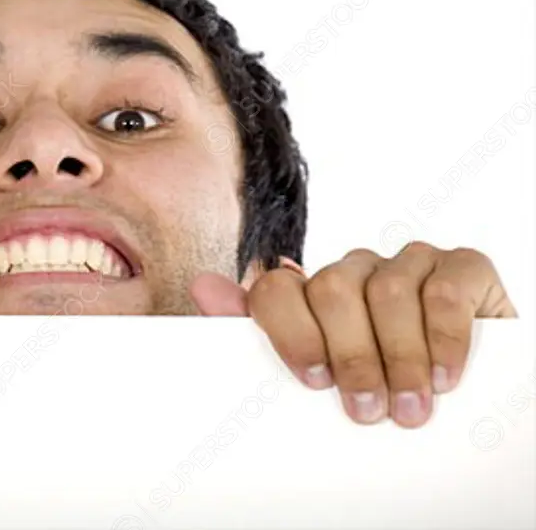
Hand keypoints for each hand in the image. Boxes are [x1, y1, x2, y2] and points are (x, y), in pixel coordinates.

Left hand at [190, 242, 515, 427]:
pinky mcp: (462, 268)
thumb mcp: (325, 367)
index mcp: (316, 290)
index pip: (278, 289)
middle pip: (332, 291)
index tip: (313, 380)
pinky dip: (443, 340)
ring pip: (387, 293)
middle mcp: (358, 269)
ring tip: (409, 407)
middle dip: (350, 357)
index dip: (290, 333)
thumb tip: (203, 287)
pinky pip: (443, 293)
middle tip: (366, 410)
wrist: (471, 379)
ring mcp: (410, 263)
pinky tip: (445, 376)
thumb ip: (263, 332)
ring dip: (399, 359)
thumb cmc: (386, 380)